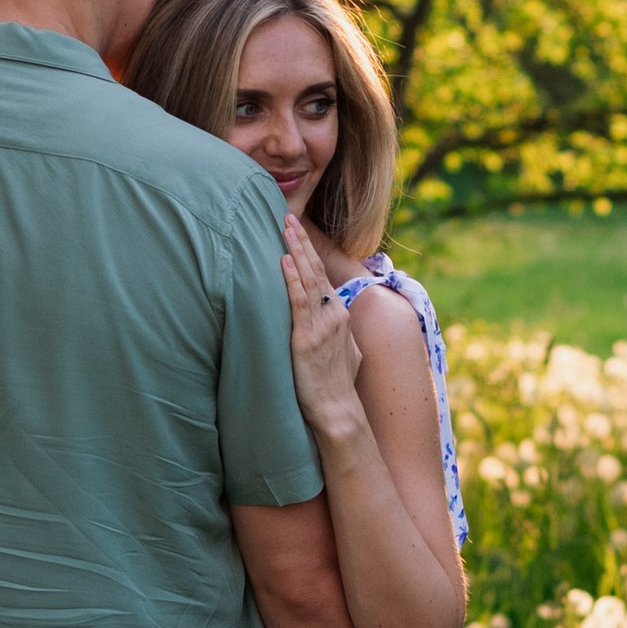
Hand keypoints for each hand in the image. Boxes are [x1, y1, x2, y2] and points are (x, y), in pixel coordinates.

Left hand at [280, 219, 368, 452]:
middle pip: (315, 269)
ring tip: (284, 227)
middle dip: (301, 241)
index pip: (322, 276)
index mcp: (339, 315)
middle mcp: (334, 315)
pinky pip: (299, 302)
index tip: (296, 231)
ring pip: (308, 279)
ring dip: (295, 251)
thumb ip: (335, 333)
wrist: (338, 411)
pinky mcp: (307, 338)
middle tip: (286, 216)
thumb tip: (331, 323)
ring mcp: (322, 325)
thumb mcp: (343, 352)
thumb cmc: (336, 386)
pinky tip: (283, 261)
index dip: (308, 253)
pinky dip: (291, 280)